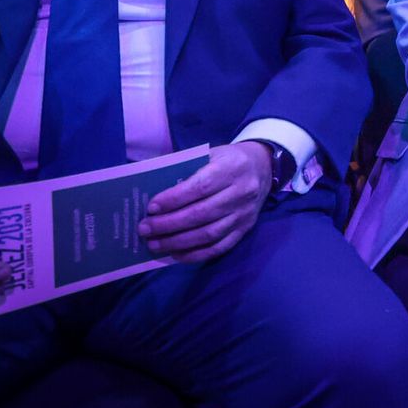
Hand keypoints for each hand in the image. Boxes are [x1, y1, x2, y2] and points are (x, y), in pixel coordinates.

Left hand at [138, 143, 270, 263]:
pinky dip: (196, 254)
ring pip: (209, 234)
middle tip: (145, 229)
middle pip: (202, 213)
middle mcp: (241, 192)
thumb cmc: (227, 160)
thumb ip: (186, 168)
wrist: (263, 167)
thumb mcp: (210, 154)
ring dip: (178, 242)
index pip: (201, 187)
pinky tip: (176, 254)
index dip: (174, 199)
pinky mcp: (245, 229)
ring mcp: (244, 214)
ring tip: (154, 244)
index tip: (151, 207)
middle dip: (169, 224)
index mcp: (231, 168)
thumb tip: (151, 188)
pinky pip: (219, 247)